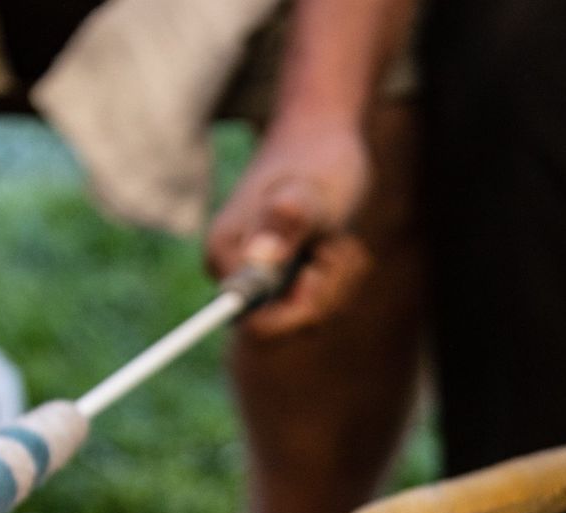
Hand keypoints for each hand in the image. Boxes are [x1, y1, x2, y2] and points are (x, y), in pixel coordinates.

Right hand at [205, 116, 373, 335]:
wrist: (322, 135)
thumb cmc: (320, 158)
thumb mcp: (313, 192)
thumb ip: (289, 222)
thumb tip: (261, 256)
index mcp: (226, 256)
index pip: (257, 325)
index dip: (299, 310)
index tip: (318, 270)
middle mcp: (234, 272)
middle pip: (287, 325)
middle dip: (325, 292)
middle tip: (335, 243)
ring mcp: (258, 275)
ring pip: (309, 316)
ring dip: (338, 281)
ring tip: (337, 237)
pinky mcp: (281, 277)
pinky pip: (318, 304)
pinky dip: (339, 278)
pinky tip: (337, 243)